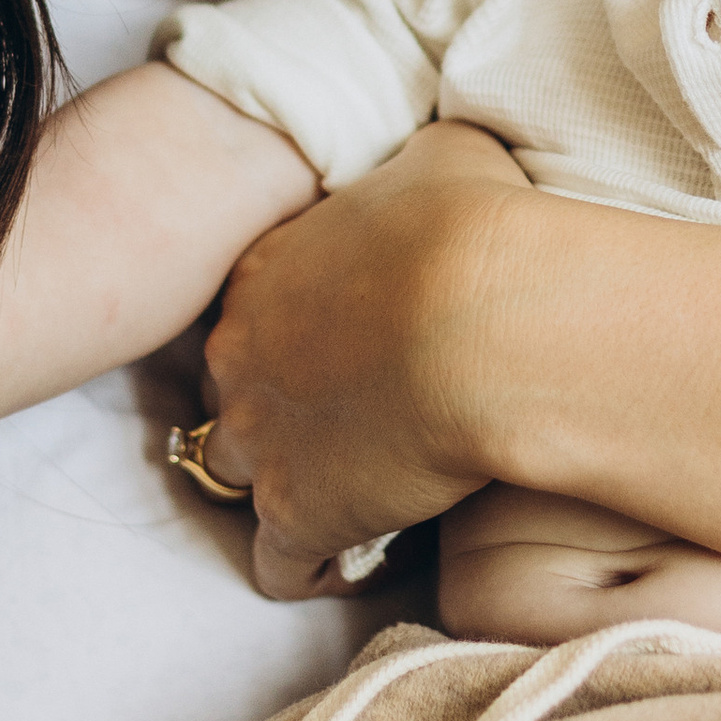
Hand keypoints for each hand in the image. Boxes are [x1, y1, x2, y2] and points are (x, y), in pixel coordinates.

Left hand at [203, 121, 533, 563]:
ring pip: (235, 475)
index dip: (299, 331)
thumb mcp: (446, 154)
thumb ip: (420, 162)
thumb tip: (436, 160)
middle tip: (353, 419)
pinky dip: (308, 566)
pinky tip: (351, 561)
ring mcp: (259, 441)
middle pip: (234, 389)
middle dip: (280, 406)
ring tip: (349, 493)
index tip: (351, 346)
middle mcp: (243, 354)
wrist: (486, 320)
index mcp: (268, 270)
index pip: (254, 308)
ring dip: (285, 484)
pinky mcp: (295, 514)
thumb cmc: (473, 226)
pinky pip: (276, 565)